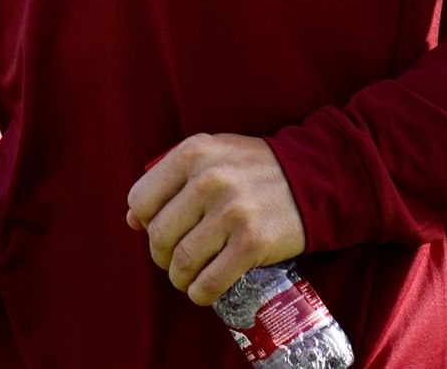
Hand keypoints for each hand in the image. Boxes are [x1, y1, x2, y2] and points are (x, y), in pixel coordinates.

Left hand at [125, 133, 304, 305]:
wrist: (314, 178)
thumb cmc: (253, 169)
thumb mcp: (210, 155)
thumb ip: (170, 179)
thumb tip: (132, 219)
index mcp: (192, 153)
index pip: (141, 199)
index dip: (144, 222)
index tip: (159, 230)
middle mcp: (209, 180)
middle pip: (159, 234)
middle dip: (160, 255)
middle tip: (171, 260)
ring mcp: (231, 212)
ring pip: (182, 260)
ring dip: (178, 277)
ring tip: (186, 277)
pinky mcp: (252, 242)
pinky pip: (211, 280)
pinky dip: (200, 292)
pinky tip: (202, 290)